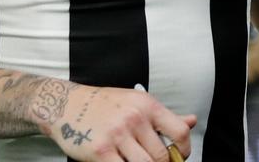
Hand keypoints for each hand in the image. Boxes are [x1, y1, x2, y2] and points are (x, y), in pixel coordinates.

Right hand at [42, 84, 196, 160]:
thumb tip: (192, 121)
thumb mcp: (137, 102)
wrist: (67, 104)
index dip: (184, 150)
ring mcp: (117, 135)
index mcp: (147, 105)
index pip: (180, 131)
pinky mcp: (101, 152)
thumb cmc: (104, 104)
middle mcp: (134, 118)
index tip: (180, 156)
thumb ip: (164, 116)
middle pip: (162, 156)